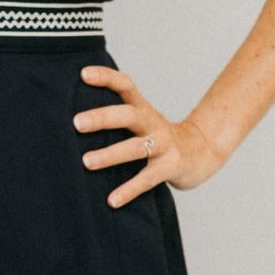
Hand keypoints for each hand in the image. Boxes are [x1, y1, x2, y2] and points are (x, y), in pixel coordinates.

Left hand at [73, 64, 226, 205]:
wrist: (201, 153)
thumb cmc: (159, 137)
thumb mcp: (142, 120)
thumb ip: (116, 116)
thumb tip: (74, 117)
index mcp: (143, 109)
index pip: (125, 85)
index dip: (106, 77)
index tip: (83, 74)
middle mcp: (153, 123)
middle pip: (128, 115)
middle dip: (102, 118)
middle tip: (76, 123)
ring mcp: (163, 145)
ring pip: (136, 148)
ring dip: (110, 155)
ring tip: (86, 162)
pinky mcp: (170, 167)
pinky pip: (147, 179)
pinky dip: (129, 190)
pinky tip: (111, 200)